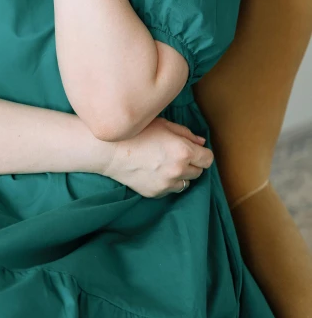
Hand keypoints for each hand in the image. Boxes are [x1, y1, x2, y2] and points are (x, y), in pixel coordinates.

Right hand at [97, 117, 213, 197]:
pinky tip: (154, 171)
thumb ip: (186, 133)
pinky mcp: (156, 193)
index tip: (194, 150)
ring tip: (165, 163)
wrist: (110, 151)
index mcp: (184, 151)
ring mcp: (167, 184)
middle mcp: (179, 170)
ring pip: (185, 183)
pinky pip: (169, 189)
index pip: (208, 159)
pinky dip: (167, 182)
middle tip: (176, 154)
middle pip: (198, 172)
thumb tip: (201, 142)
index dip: (202, 153)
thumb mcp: (163, 124)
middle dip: (192, 163)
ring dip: (180, 175)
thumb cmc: (136, 132)